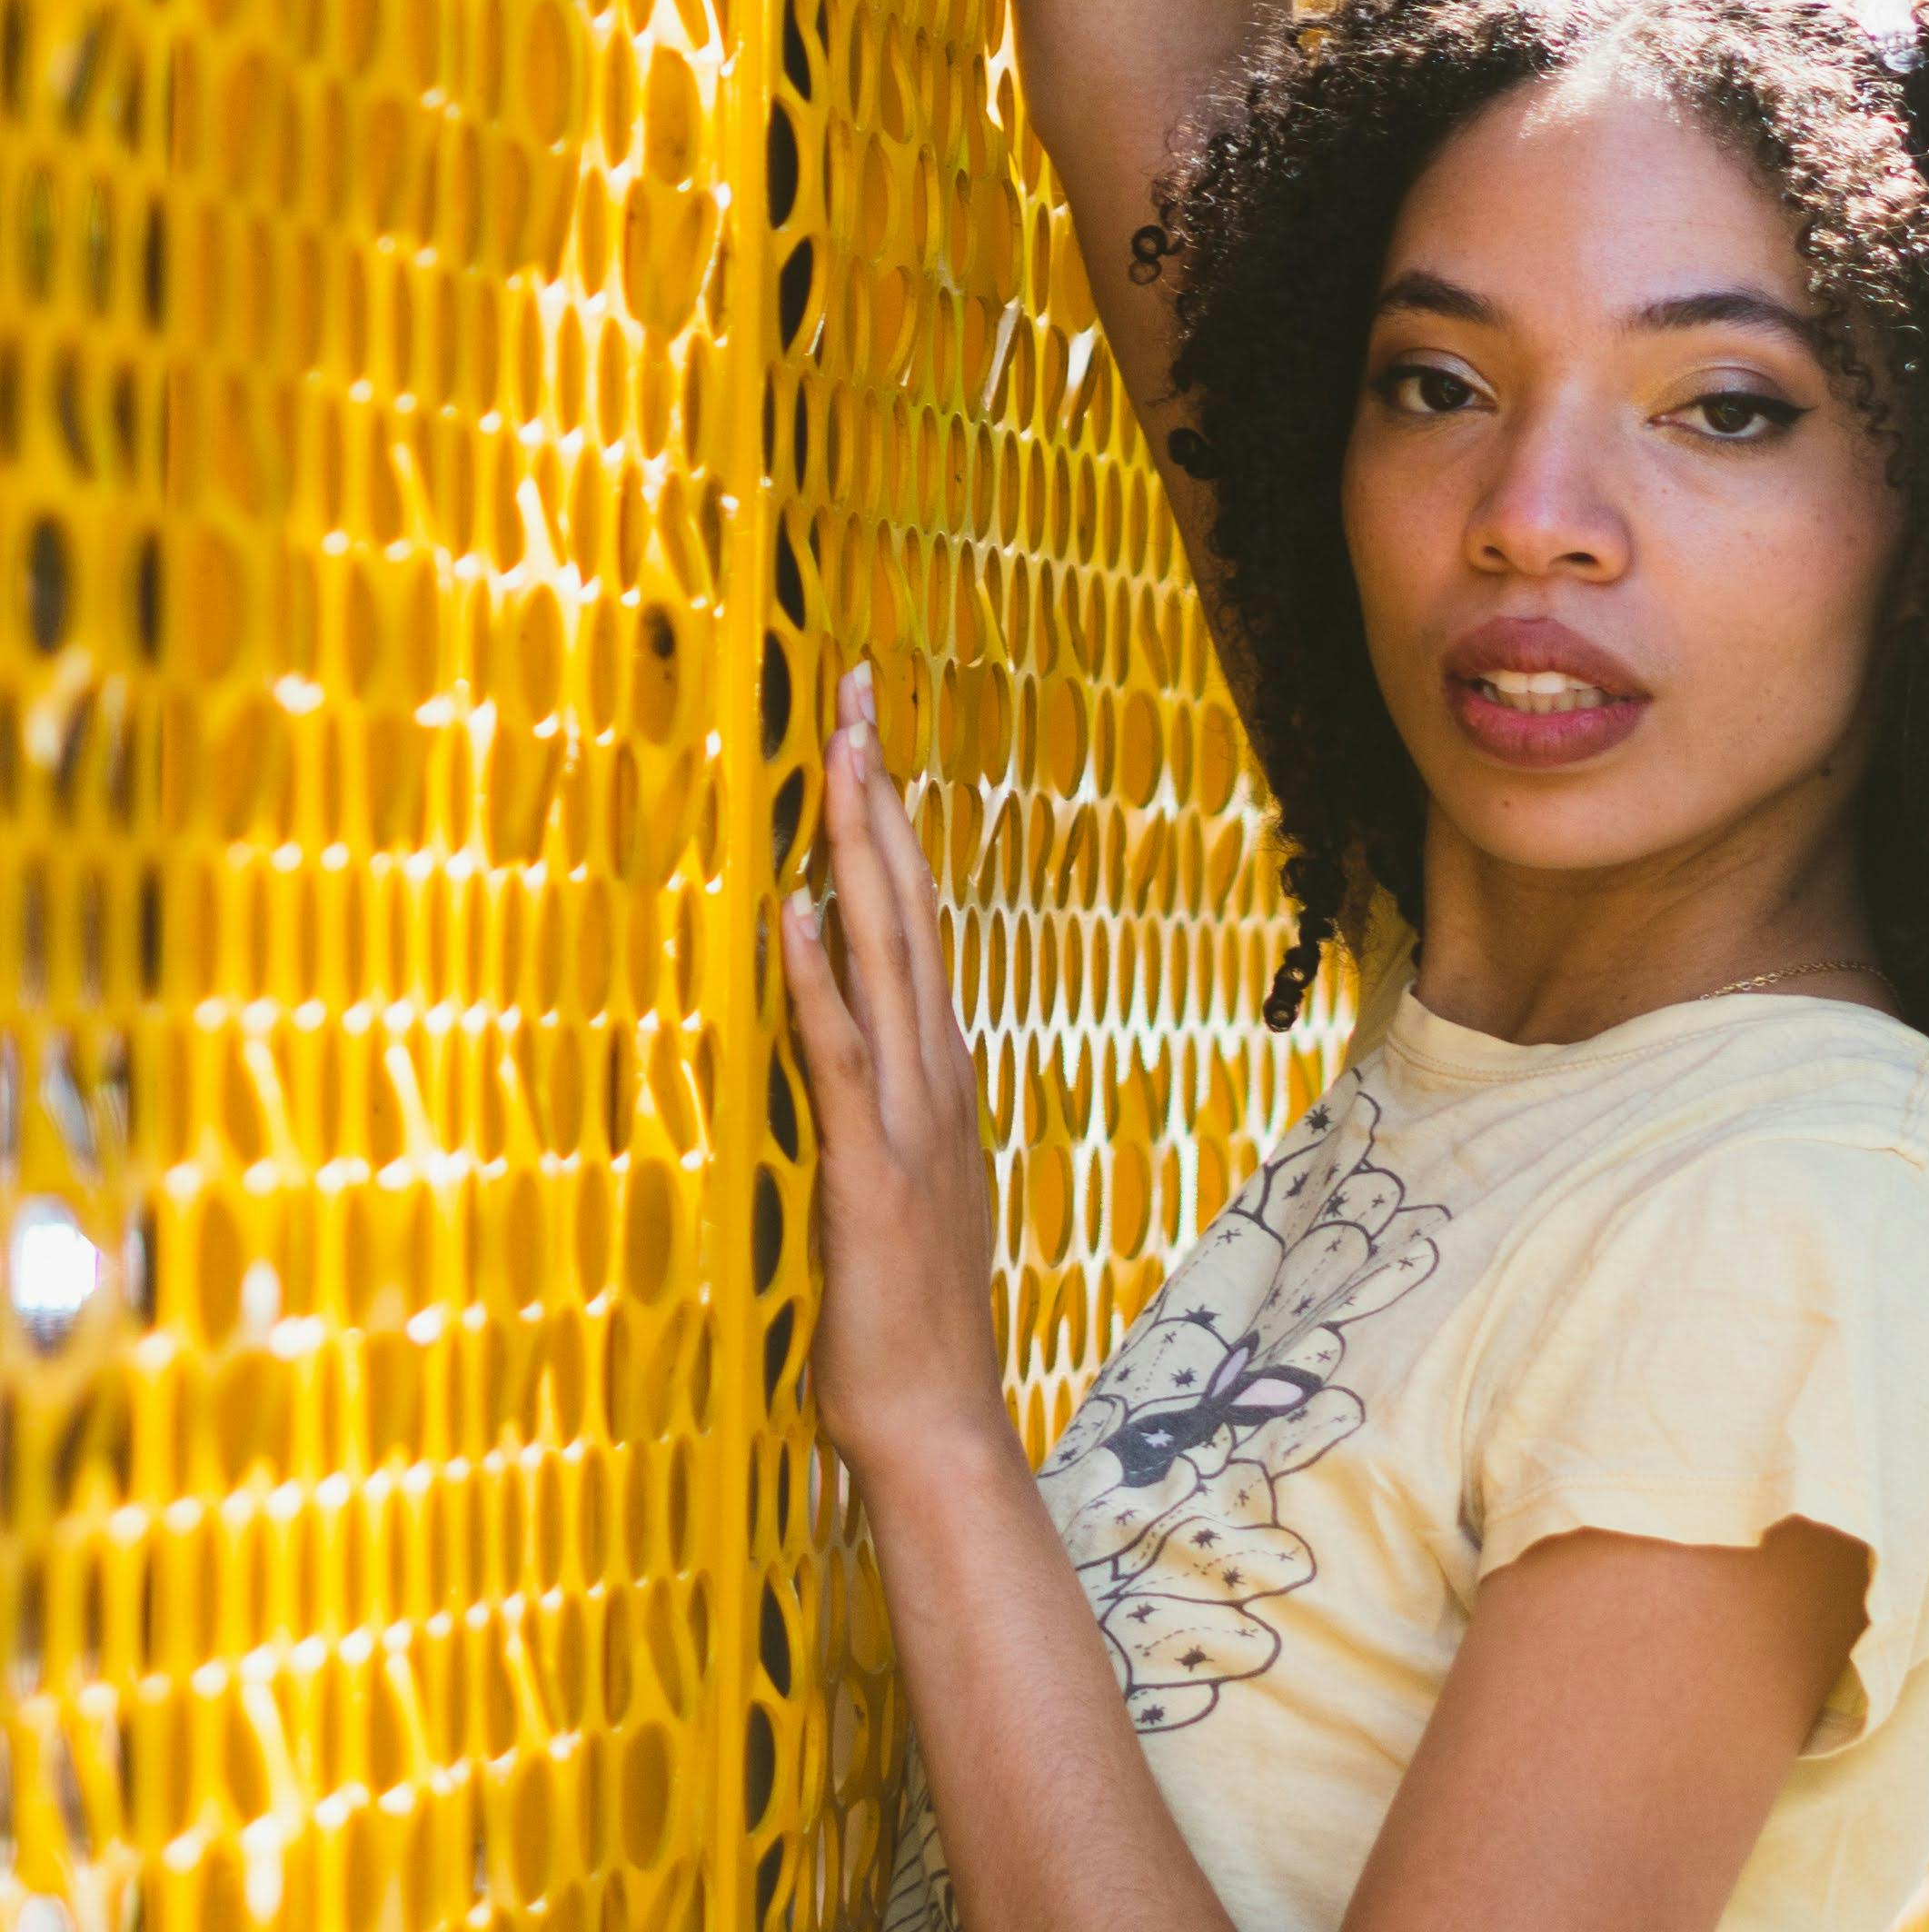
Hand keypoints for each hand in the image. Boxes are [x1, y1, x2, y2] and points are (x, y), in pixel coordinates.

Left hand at [785, 663, 1008, 1485]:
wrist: (938, 1425)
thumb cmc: (904, 1322)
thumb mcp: (893, 1194)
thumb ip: (872, 1118)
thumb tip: (835, 1056)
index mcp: (942, 1072)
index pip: (917, 918)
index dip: (893, 823)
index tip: (870, 734)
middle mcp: (938, 1071)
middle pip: (910, 904)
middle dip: (879, 794)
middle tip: (856, 695)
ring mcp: (911, 1115)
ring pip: (887, 951)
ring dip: (859, 850)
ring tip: (838, 757)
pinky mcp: (870, 1166)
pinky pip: (839, 1053)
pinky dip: (818, 977)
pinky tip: (795, 911)